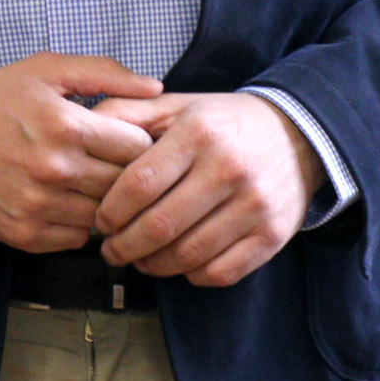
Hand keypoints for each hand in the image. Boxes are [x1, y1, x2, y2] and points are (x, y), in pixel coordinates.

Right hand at [0, 55, 162, 251]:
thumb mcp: (45, 70)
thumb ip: (104, 72)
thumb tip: (155, 88)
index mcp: (64, 125)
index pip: (137, 147)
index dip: (138, 142)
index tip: (126, 139)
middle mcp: (53, 169)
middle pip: (125, 184)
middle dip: (126, 174)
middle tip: (112, 162)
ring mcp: (38, 205)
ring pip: (105, 215)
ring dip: (104, 201)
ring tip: (89, 182)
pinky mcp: (25, 233)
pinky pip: (78, 238)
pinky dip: (78, 223)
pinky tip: (65, 201)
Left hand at [91, 92, 319, 287]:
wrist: (297, 134)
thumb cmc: (221, 123)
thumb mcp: (175, 105)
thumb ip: (125, 113)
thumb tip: (83, 128)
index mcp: (198, 133)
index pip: (140, 183)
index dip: (111, 210)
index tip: (100, 221)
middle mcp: (229, 169)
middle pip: (161, 225)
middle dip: (124, 246)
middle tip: (110, 250)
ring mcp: (255, 205)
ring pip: (189, 254)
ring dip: (153, 265)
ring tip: (138, 260)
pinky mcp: (273, 235)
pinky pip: (222, 271)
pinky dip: (192, 275)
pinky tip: (178, 264)